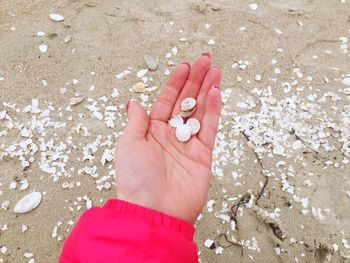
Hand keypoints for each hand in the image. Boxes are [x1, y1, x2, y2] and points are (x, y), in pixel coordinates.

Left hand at [115, 53, 221, 222]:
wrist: (154, 211)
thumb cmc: (136, 180)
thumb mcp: (128, 145)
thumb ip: (136, 122)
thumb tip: (134, 103)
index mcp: (152, 131)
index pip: (166, 100)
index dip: (176, 82)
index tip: (185, 65)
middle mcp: (171, 135)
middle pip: (186, 101)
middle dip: (196, 80)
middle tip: (206, 60)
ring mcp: (188, 144)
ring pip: (200, 111)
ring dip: (208, 90)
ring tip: (216, 71)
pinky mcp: (203, 155)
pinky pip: (209, 128)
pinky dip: (214, 110)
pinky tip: (217, 93)